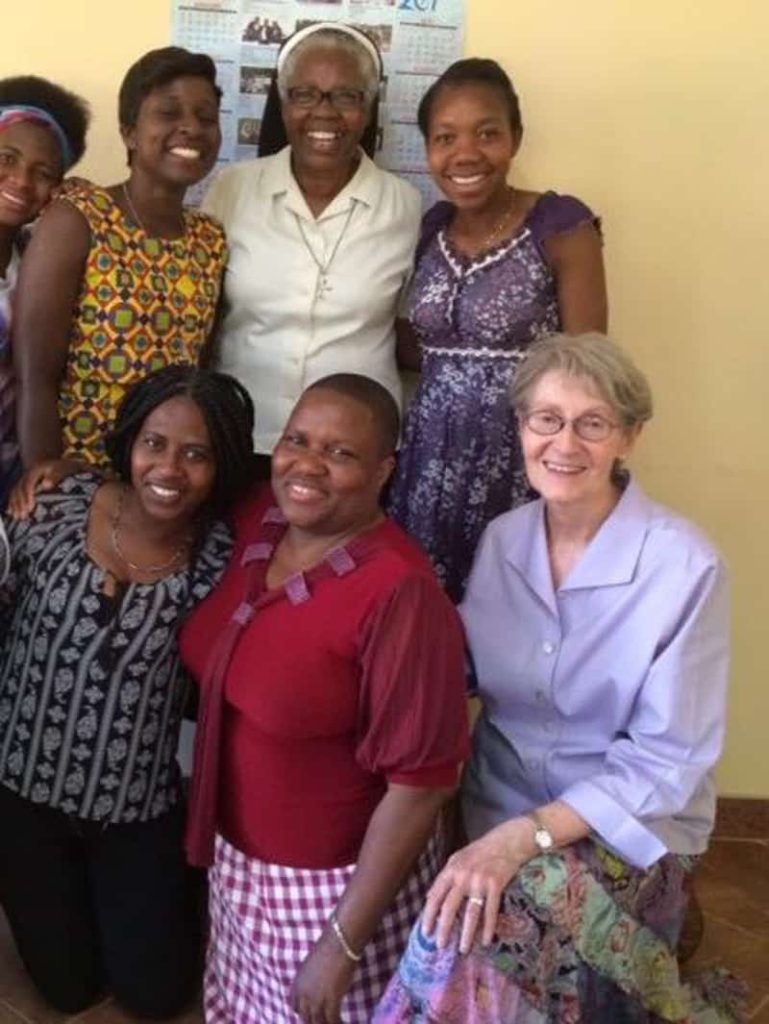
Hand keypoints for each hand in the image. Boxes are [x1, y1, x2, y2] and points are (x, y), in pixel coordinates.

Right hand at [7, 459, 86, 518]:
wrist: (57, 464)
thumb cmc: (64, 468)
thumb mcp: (62, 469)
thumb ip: (55, 476)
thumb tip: (46, 485)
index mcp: (36, 470)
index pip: (28, 483)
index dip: (28, 496)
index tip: (31, 507)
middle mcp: (28, 474)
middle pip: (20, 489)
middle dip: (20, 503)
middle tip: (23, 516)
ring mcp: (24, 479)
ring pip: (16, 492)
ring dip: (15, 505)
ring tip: (18, 517)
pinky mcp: (23, 485)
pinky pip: (15, 494)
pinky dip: (13, 504)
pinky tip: (13, 513)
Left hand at [289, 929, 356, 1023]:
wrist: (339, 942)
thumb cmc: (328, 947)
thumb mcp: (311, 966)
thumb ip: (310, 980)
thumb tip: (317, 987)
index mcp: (297, 984)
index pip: (295, 1007)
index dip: (304, 1013)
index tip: (313, 1014)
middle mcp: (303, 994)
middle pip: (306, 1018)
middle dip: (315, 1021)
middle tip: (325, 1020)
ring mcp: (316, 999)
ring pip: (318, 1023)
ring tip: (336, 1023)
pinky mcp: (331, 1001)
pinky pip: (332, 1020)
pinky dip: (338, 1023)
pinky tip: (344, 1022)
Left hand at [422, 817, 535, 953]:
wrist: (506, 841)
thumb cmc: (481, 851)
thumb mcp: (457, 859)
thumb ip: (444, 877)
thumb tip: (428, 898)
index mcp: (451, 869)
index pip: (435, 896)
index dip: (429, 915)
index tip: (425, 932)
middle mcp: (463, 876)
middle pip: (450, 907)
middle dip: (444, 929)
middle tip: (440, 946)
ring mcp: (480, 881)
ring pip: (470, 913)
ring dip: (466, 934)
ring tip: (462, 950)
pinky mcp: (496, 885)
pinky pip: (490, 911)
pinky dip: (488, 928)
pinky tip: (485, 941)